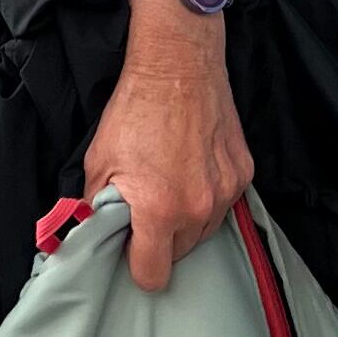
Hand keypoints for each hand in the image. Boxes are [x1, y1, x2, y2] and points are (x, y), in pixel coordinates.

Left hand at [82, 4, 251, 291]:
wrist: (178, 61)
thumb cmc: (136, 108)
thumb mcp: (100, 159)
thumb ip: (96, 208)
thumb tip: (93, 235)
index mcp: (160, 211)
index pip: (152, 275)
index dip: (136, 263)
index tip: (130, 243)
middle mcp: (199, 208)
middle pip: (180, 254)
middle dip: (161, 238)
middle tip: (146, 204)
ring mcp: (227, 190)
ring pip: (204, 231)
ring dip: (187, 219)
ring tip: (171, 182)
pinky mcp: (244, 172)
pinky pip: (224, 203)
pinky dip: (209, 195)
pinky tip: (193, 167)